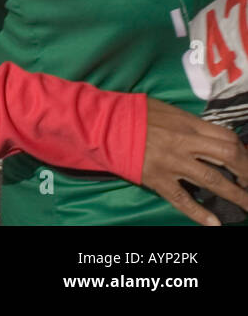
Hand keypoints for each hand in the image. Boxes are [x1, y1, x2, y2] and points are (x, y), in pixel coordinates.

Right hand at [141, 98, 247, 224]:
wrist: (101, 123)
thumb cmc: (131, 112)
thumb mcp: (165, 110)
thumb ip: (188, 124)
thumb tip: (208, 137)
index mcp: (188, 124)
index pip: (228, 139)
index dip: (243, 153)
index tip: (246, 162)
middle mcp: (185, 143)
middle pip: (229, 158)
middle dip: (246, 173)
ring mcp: (172, 163)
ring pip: (213, 181)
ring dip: (235, 195)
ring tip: (247, 206)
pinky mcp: (157, 179)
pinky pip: (182, 199)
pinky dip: (199, 213)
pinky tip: (214, 223)